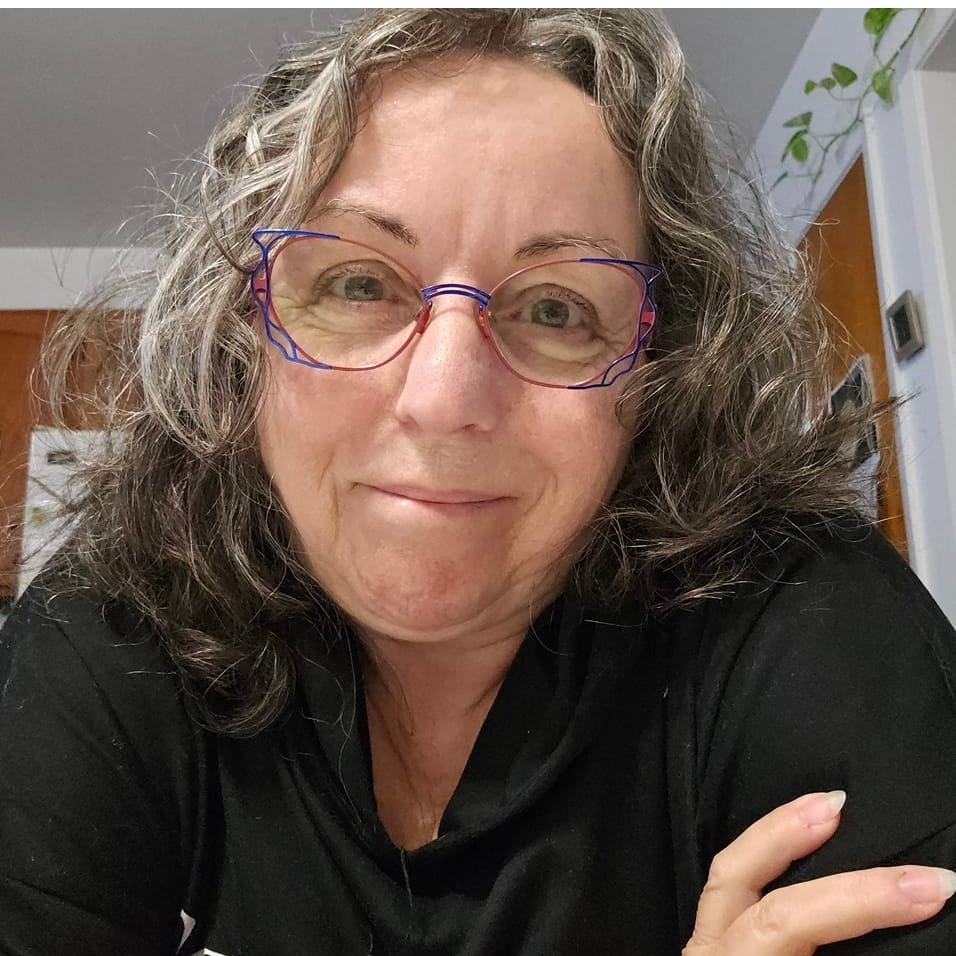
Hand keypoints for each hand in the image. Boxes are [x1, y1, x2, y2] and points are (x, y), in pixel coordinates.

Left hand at [683, 791, 955, 954]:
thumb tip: (904, 939)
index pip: (788, 918)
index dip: (862, 899)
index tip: (933, 887)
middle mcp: (710, 954)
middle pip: (743, 878)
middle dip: (799, 839)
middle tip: (850, 805)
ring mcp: (702, 948)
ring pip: (727, 872)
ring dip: (775, 833)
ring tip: (823, 802)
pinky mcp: (709, 947)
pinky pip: (731, 890)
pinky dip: (763, 857)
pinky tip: (798, 841)